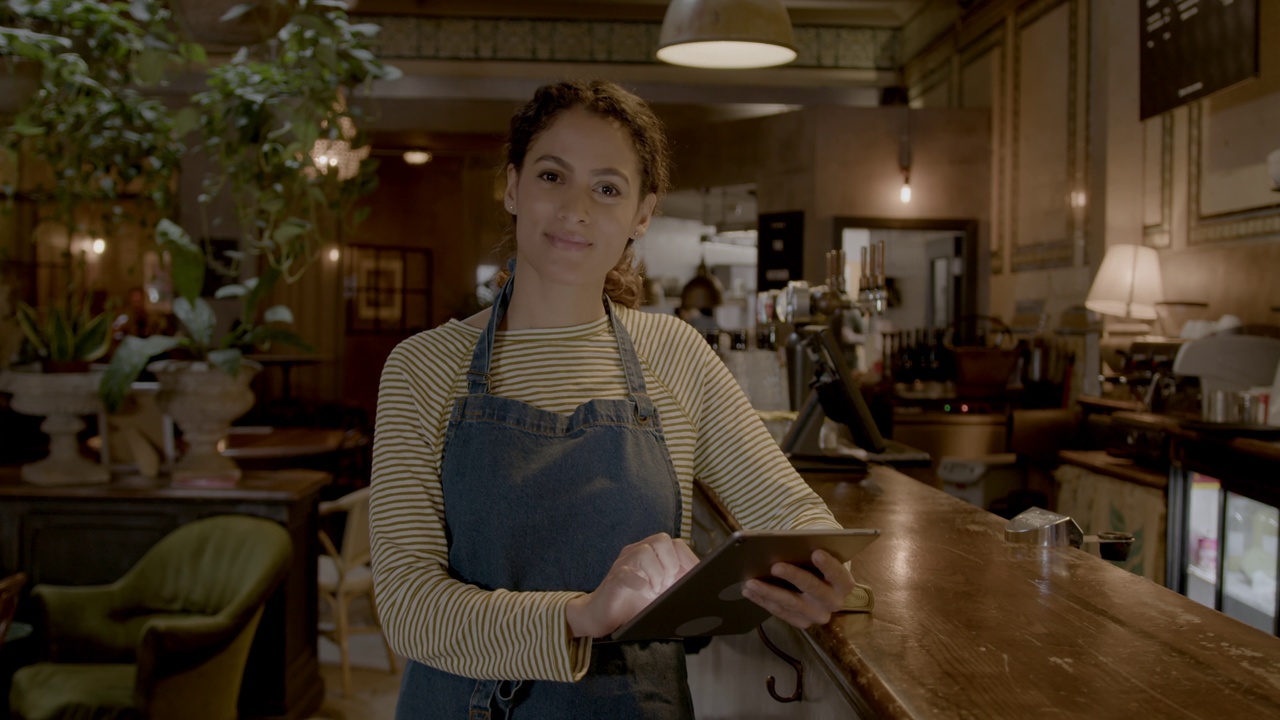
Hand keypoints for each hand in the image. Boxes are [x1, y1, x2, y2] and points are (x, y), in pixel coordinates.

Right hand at [565, 532, 698, 638]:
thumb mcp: (661, 594)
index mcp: (651, 555)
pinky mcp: (612, 580)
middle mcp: (636, 553)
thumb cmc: (633, 604)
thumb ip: (677, 587)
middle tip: (668, 585)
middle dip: (670, 564)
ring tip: (655, 592)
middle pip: (661, 540)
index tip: (695, 579)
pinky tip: (644, 594)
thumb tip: (705, 589)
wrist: (600, 617)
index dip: (689, 559)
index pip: (675, 544)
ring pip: (644, 552)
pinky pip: (625, 573)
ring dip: (656, 574)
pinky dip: (640, 584)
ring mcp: (623, 564)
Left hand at [741, 549, 855, 628]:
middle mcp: (834, 602)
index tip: (816, 552)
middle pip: (813, 588)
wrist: (818, 584)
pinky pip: (780, 612)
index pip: (838, 574)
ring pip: (792, 603)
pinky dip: (763, 600)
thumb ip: (812, 548)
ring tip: (751, 582)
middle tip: (775, 566)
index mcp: (844, 584)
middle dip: (793, 576)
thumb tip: (793, 541)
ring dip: (769, 592)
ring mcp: (818, 615)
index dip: (828, 564)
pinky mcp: (801, 622)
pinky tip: (749, 590)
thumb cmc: (816, 563)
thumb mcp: (820, 553)